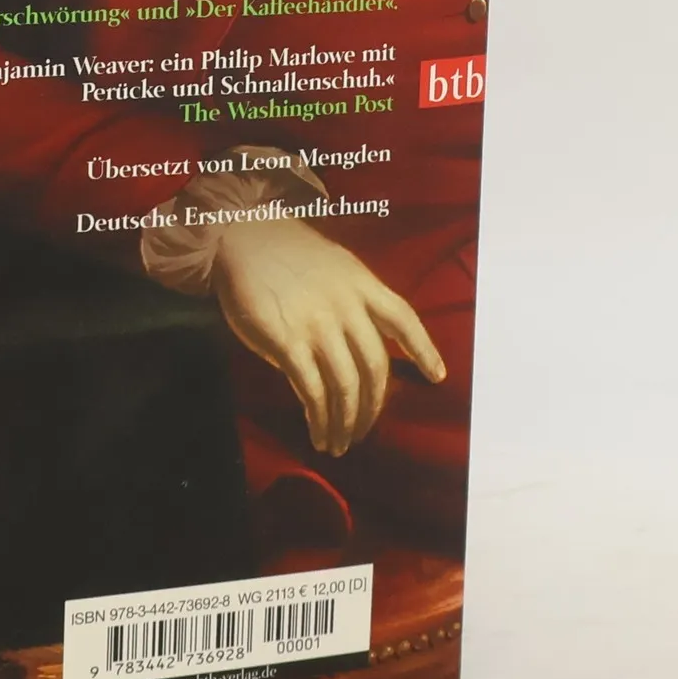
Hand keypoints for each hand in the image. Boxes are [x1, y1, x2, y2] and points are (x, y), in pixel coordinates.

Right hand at [211, 219, 444, 457]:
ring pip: (346, 387)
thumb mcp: (333, 265)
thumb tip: (359, 343)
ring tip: (339, 443)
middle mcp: (346, 307)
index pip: (404, 319)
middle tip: (362, 431)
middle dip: (372, 409)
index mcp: (362, 284)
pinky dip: (318, 418)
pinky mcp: (287, 343)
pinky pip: (312, 391)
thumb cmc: (283, 253)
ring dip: (346, 423)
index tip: (437, 377)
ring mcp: (318, 326)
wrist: (240, 235)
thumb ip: (352, 298)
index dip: (424, 350)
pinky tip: (316, 431)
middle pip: (374, 368)